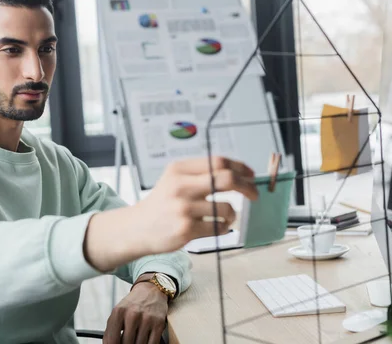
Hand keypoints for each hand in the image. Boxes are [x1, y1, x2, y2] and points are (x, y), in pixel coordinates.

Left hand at [103, 281, 167, 343]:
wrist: (151, 290)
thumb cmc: (132, 304)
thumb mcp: (118, 312)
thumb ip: (111, 330)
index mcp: (119, 312)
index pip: (112, 340)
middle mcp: (132, 315)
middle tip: (128, 342)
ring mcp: (146, 319)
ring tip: (135, 340)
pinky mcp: (159, 324)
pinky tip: (144, 341)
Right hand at [132, 156, 256, 253]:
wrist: (137, 228)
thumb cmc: (161, 204)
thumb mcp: (174, 179)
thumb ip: (200, 173)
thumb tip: (238, 173)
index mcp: (179, 170)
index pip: (218, 162)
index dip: (240, 167)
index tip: (250, 175)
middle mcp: (180, 186)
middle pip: (227, 179)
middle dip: (247, 187)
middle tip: (254, 194)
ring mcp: (183, 209)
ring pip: (227, 208)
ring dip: (232, 215)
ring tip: (224, 217)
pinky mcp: (186, 229)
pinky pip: (218, 228)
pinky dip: (223, 228)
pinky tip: (215, 227)